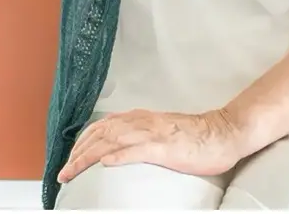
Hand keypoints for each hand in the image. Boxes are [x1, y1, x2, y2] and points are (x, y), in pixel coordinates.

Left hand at [56, 109, 245, 183]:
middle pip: (101, 133)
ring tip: (72, 170)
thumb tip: (120, 149)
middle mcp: (143, 122)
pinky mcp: (165, 146)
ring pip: (112, 140)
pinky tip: (105, 163)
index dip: (83, 141)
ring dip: (88, 156)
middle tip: (63, 171)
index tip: (70, 157)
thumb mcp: (164, 132)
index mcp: (142, 118)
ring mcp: (154, 133)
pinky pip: (137, 149)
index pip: (104, 125)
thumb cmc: (198, 137)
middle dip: (78, 152)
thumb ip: (143, 136)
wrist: (224, 132)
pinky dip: (119, 155)